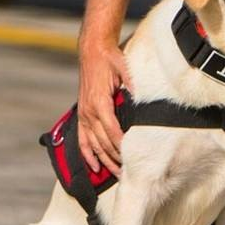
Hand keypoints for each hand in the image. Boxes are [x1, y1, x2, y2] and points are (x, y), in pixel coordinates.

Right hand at [77, 35, 129, 174]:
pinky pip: (82, 139)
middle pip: (103, 142)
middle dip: (116, 158)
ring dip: (104, 160)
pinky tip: (93, 166)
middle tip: (129, 173)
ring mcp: (84, 114)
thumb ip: (132, 84)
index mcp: (100, 102)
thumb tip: (142, 98)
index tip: (132, 157)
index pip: (112, 130)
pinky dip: (87, 154)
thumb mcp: (125, 68)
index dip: (122, 146)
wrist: (92, 50)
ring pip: (93, 144)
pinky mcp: (82, 114)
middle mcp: (89, 111)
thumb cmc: (111, 59)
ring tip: (116, 174)